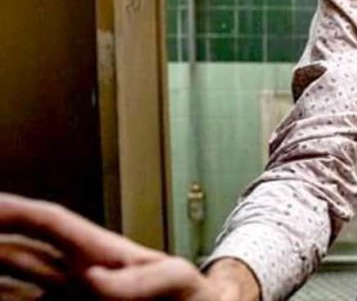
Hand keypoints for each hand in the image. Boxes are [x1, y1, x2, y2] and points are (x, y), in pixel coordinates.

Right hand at [0, 193, 252, 299]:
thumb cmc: (191, 297)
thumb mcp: (175, 282)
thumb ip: (138, 283)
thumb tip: (91, 280)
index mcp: (99, 252)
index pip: (49, 223)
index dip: (14, 212)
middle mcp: (73, 274)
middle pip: (16, 254)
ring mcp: (66, 300)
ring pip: (12, 288)